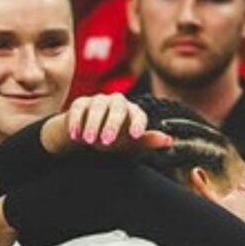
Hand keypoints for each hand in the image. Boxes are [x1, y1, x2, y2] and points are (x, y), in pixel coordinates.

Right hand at [57, 94, 171, 153]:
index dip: (137, 123)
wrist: (86, 136)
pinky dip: (76, 122)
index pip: (138, 114)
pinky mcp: (80, 104)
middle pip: (117, 108)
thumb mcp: (129, 144)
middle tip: (107, 141)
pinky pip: (78, 109)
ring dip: (93, 124)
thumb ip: (147, 141)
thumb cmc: (112, 140)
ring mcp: (98, 101)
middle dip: (112, 124)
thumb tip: (169, 140)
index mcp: (132, 111)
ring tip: (89, 140)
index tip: (135, 135)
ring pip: (97, 107)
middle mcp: (117, 102)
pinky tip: (75, 135)